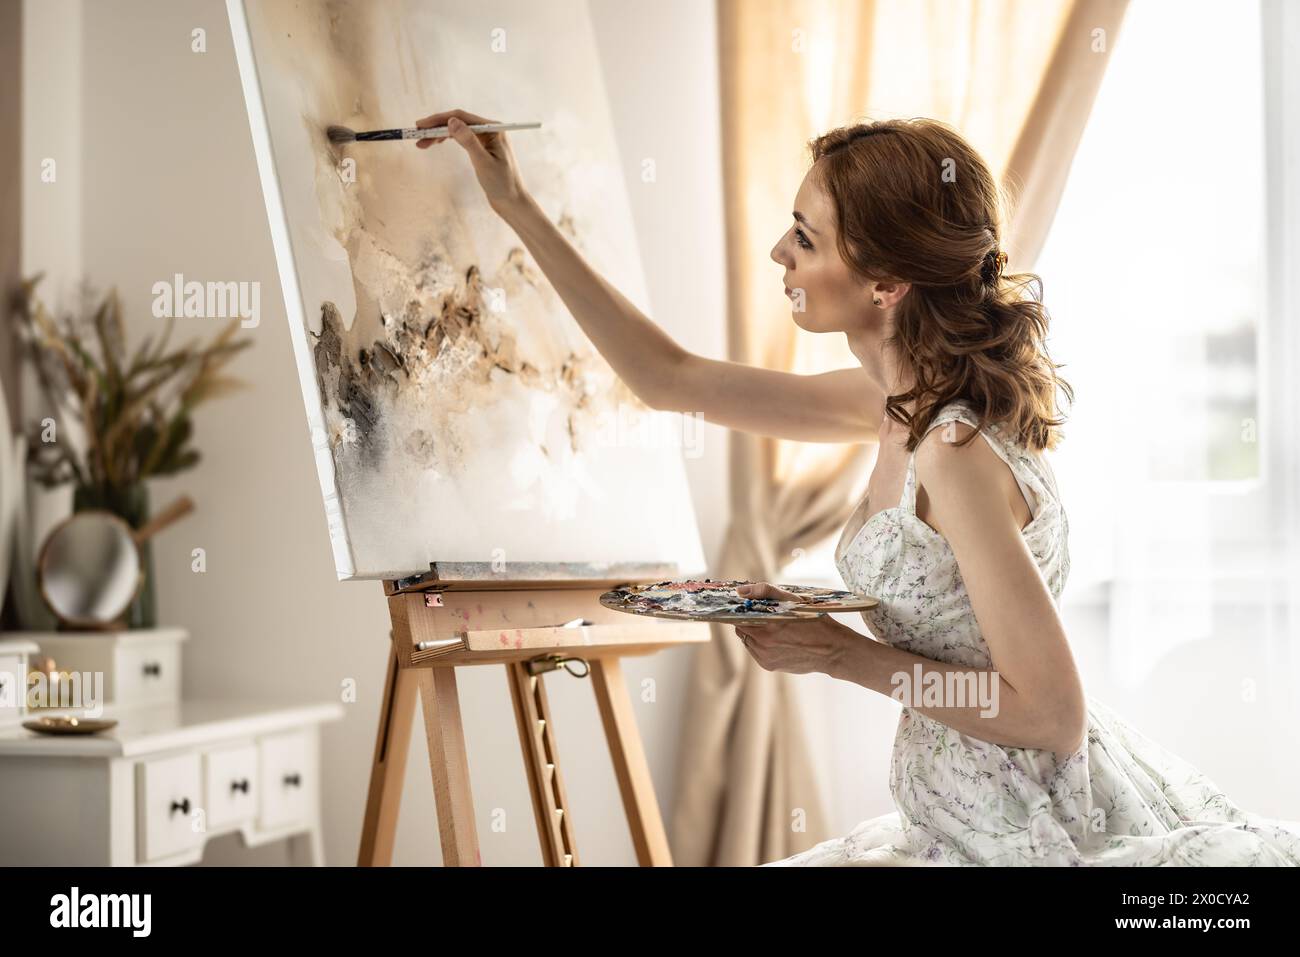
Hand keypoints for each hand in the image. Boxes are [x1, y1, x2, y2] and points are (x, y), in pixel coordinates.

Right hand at [417, 108, 527, 215]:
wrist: (511, 201)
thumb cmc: (501, 184)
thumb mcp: (483, 162)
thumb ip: (468, 141)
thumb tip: (451, 121)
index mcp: (494, 129)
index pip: (462, 118)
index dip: (439, 120)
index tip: (421, 125)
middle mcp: (490, 130)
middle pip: (458, 122)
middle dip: (436, 127)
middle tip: (416, 134)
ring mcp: (486, 139)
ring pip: (457, 131)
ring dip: (439, 134)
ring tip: (421, 143)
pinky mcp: (481, 148)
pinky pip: (461, 139)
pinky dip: (447, 140)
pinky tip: (434, 143)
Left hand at [733, 582, 851, 675]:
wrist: (831, 650)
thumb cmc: (814, 621)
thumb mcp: (793, 600)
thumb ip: (765, 591)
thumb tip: (740, 591)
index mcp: (767, 623)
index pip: (739, 616)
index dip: (743, 610)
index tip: (748, 607)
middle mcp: (762, 642)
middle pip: (741, 628)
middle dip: (749, 622)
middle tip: (763, 617)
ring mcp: (764, 656)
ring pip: (747, 641)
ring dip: (754, 634)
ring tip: (773, 629)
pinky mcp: (768, 665)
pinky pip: (755, 652)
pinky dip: (761, 645)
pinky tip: (776, 640)